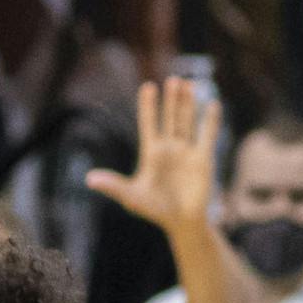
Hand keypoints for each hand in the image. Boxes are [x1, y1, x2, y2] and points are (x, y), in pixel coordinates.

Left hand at [84, 77, 222, 235]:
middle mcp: (169, 148)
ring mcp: (186, 152)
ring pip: (187, 122)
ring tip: (188, 84)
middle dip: (171, 100)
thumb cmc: (154, 210)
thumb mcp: (131, 197)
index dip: (148, 106)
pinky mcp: (203, 159)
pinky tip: (212, 104)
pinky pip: (207, 136)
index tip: (147, 86)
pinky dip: (210, 121)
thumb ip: (114, 186)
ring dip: (188, 104)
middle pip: (170, 118)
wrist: (181, 222)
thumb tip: (89, 179)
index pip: (148, 124)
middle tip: (172, 80)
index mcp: (151, 153)